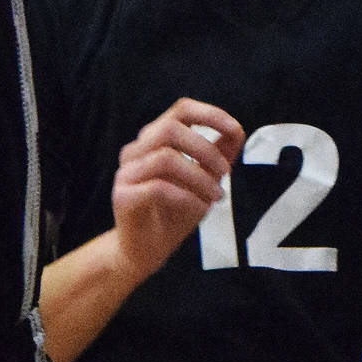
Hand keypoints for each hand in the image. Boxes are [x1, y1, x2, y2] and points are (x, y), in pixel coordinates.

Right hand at [110, 96, 244, 282]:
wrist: (145, 250)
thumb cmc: (173, 212)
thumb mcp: (203, 181)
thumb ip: (218, 156)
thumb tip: (238, 131)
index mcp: (155, 139)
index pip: (181, 110)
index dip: (210, 114)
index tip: (234, 130)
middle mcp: (136, 150)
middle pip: (170, 129)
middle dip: (206, 150)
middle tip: (226, 174)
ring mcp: (126, 172)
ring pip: (165, 158)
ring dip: (199, 177)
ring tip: (215, 197)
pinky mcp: (123, 196)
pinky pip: (158, 188)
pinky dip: (186, 197)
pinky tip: (198, 208)